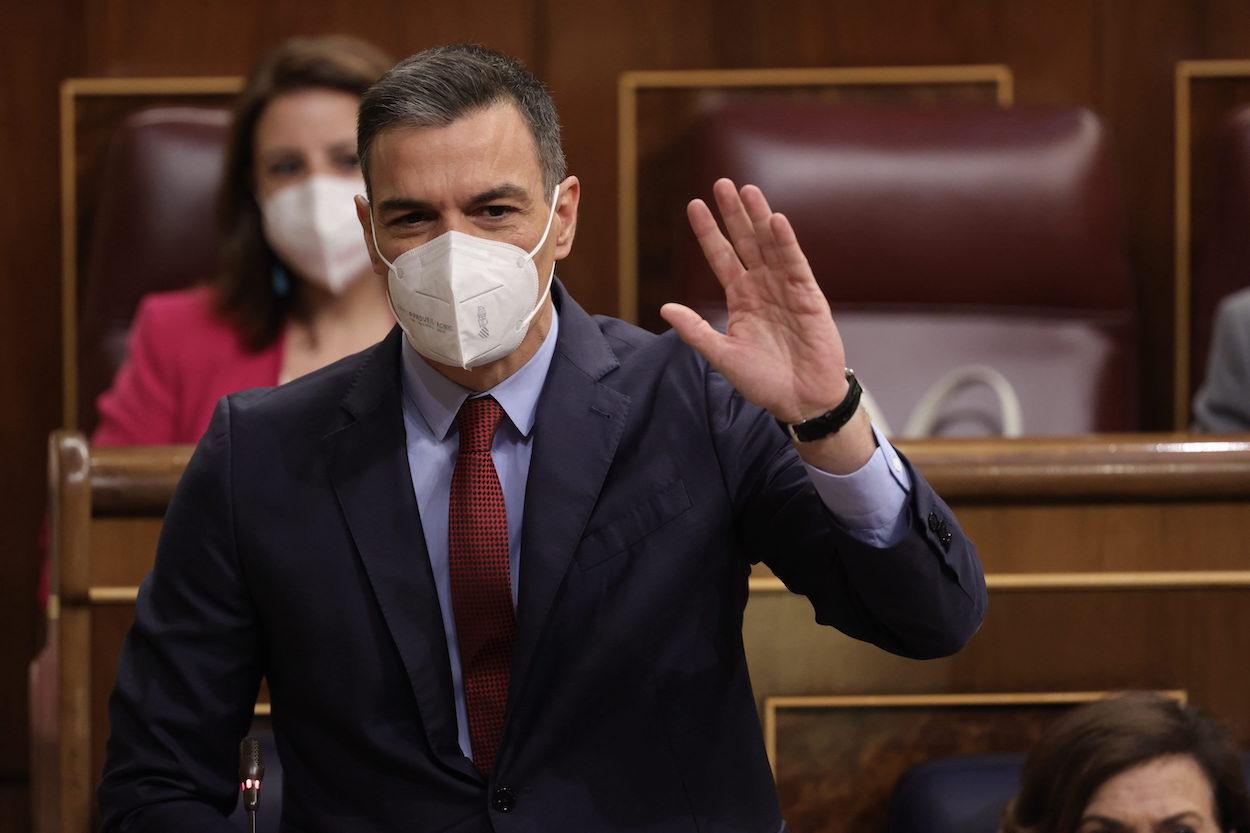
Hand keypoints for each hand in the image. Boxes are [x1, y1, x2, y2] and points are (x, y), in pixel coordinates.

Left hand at [660, 179, 874, 471]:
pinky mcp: (808, 296)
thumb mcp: (722, 356)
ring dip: (759, 218)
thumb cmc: (764, 381)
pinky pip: (795, 264)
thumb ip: (696, 331)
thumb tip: (665, 307)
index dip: (708, 232)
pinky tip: (775, 221)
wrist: (801, 400)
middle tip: (721, 182)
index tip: (694, 205)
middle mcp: (762, 287)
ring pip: (770, 245)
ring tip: (746, 190)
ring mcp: (786, 288)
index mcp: (740, 299)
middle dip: (733, 213)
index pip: (721, 257)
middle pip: (745, 242)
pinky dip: (786, 243)